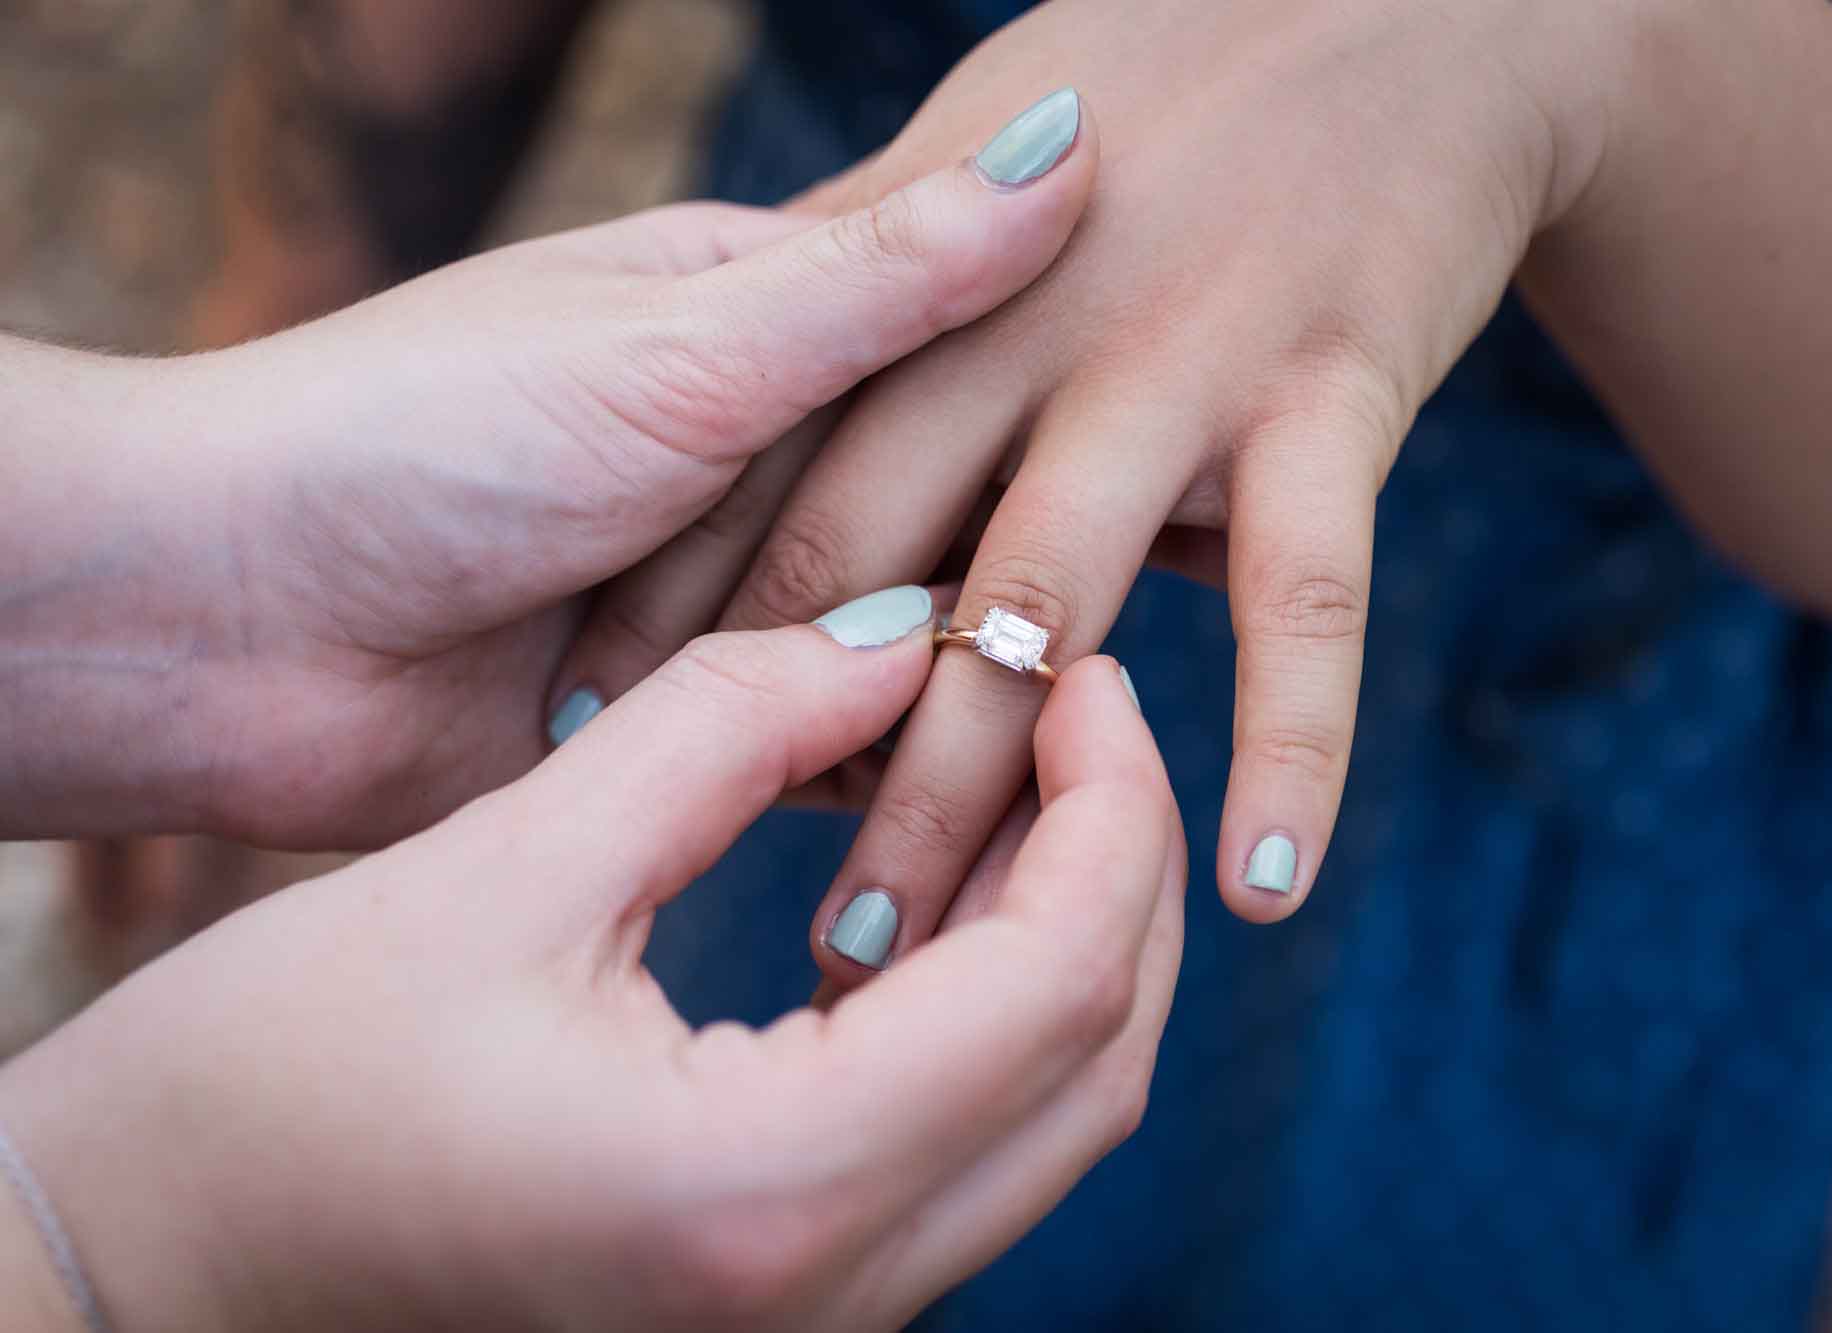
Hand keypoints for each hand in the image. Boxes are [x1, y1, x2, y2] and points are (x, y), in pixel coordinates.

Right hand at [0, 620, 1183, 1331]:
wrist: (135, 1277)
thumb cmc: (258, 1093)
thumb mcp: (493, 870)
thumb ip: (718, 730)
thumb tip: (890, 633)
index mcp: (767, 1189)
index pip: (1064, 976)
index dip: (1113, 798)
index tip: (1084, 663)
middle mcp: (824, 1297)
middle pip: (1098, 1061)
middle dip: (1121, 861)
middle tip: (1076, 700)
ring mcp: (810, 1325)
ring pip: (1050, 1116)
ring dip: (1065, 932)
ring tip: (1018, 770)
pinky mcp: (774, 1306)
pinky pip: (963, 1151)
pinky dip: (989, 1011)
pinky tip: (935, 888)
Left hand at [5, 89, 1097, 847]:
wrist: (221, 622)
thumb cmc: (423, 433)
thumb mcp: (675, 340)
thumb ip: (881, 277)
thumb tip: (1068, 142)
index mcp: (756, 324)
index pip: (974, 339)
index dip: (1094, 363)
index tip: (1212, 385)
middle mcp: (763, 458)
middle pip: (960, 499)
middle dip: (1059, 535)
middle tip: (1206, 561)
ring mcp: (734, 599)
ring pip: (909, 637)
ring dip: (991, 678)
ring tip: (1133, 715)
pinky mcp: (697, 728)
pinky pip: (839, 751)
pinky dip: (913, 773)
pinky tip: (1018, 801)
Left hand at [545, 0, 1628, 969]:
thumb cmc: (1166, 60)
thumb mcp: (964, 149)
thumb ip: (858, 298)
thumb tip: (758, 435)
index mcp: (899, 273)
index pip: (747, 481)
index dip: (675, 629)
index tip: (609, 777)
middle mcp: (1010, 329)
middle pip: (869, 571)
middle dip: (783, 753)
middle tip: (723, 926)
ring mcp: (1173, 359)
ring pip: (1040, 610)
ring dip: (966, 794)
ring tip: (897, 965)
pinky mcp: (1330, 386)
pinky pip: (1304, 600)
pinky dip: (1286, 747)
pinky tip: (1255, 893)